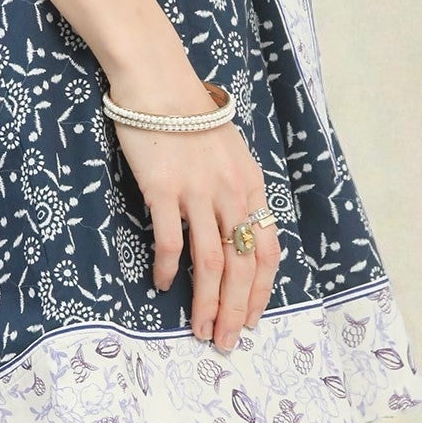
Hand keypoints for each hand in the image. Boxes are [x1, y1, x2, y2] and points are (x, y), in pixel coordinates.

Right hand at [106, 66, 281, 352]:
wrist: (156, 81)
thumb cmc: (187, 114)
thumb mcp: (226, 150)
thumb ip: (233, 187)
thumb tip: (234, 229)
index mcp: (249, 184)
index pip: (265, 250)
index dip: (260, 291)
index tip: (250, 319)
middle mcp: (230, 193)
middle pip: (241, 265)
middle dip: (235, 309)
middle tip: (225, 340)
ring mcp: (198, 192)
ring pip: (211, 262)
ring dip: (206, 302)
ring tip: (199, 328)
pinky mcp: (164, 190)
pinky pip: (171, 241)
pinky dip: (169, 269)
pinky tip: (163, 285)